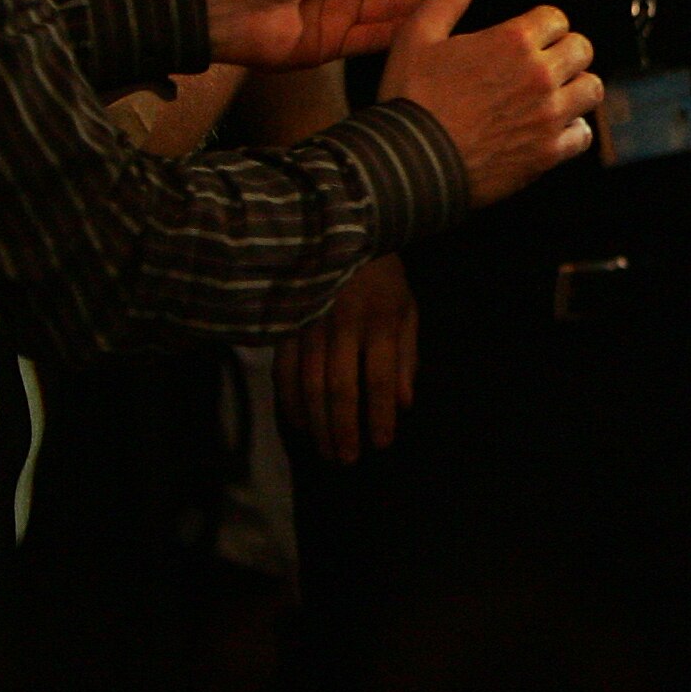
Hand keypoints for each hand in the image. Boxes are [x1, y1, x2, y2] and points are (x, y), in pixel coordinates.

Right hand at [278, 253, 416, 462]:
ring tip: (325, 450)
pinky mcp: (287, 323)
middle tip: (347, 459)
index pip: (379, 377)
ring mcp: (310, 324)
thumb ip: (406, 357)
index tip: (381, 443)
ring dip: (316, 422)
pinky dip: (288, 400)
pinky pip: (283, 369)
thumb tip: (404, 404)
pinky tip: (298, 422)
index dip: (379, 414)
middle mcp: (343, 325)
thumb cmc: (382, 277)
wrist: (343, 232)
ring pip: (308, 383)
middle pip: (339, 387)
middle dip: (343, 427)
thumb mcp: (407, 310)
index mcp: (379, 320)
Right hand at [375, 0, 602, 204]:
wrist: (411, 163)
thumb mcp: (416, 37)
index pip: (556, 18)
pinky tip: (551, 128)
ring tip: (555, 93)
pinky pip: (583, 133)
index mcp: (512, 42)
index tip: (533, 37)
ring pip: (592, 88)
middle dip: (565, 51)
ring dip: (576, 87)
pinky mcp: (549, 152)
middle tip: (546, 62)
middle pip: (581, 48)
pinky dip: (573, 130)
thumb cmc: (411, 101)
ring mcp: (548, 115)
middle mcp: (539, 76)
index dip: (543, 26)